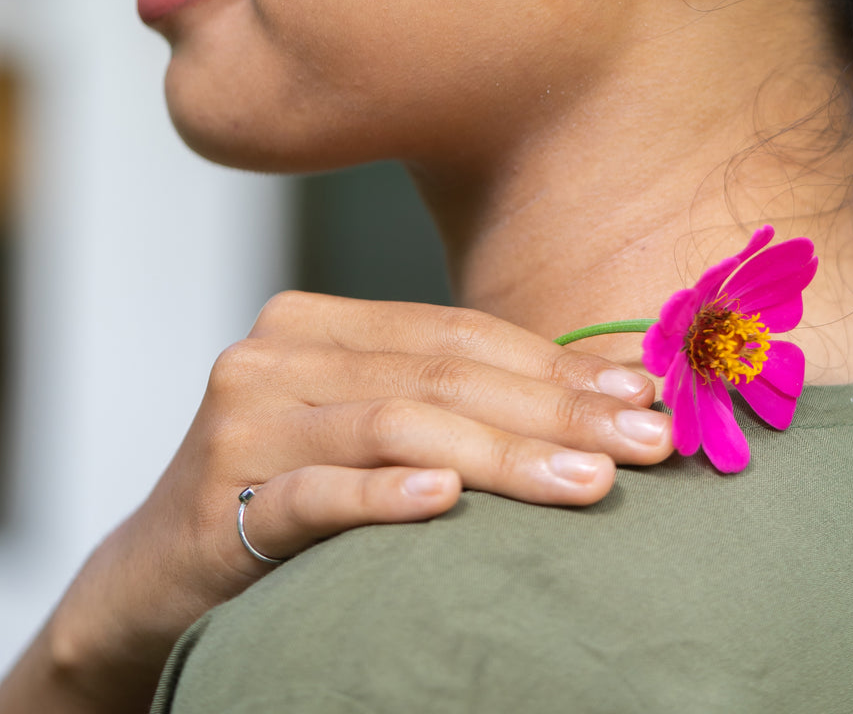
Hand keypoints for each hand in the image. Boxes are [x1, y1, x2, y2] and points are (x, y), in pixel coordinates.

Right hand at [1, 292, 668, 712]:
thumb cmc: (291, 497)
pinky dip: (382, 497)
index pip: (462, 334)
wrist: (153, 583)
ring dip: (503, 456)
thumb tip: (621, 390)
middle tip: (646, 442)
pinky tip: (444, 503)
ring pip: (397, 425)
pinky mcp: (217, 499)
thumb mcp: (376, 432)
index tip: (646, 395)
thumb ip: (468, 401)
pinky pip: (314, 493)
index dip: (559, 364)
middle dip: (557, 410)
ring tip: (588, 483)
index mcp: (321, 322)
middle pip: (442, 375)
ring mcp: (243, 420)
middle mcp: (278, 352)